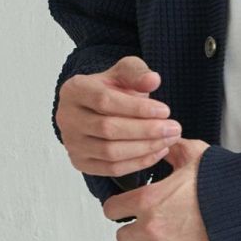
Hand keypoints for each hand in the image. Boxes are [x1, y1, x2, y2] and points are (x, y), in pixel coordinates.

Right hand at [57, 55, 180, 177]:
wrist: (98, 108)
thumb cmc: (113, 87)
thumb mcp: (125, 71)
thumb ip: (138, 73)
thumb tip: (153, 80)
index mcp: (74, 90)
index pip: (105, 101)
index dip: (137, 108)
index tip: (165, 110)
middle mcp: (66, 118)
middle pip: (108, 129)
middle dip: (146, 130)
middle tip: (174, 128)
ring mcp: (71, 143)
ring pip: (110, 152)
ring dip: (145, 148)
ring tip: (170, 139)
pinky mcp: (80, 162)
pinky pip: (111, 169)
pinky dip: (138, 163)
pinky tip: (159, 151)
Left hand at [102, 136, 218, 240]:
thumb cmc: (223, 184)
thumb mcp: (196, 155)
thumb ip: (173, 149)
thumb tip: (164, 143)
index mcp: (148, 200)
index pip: (111, 210)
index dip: (119, 207)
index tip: (127, 207)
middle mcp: (150, 228)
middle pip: (122, 236)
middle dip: (134, 229)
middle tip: (150, 223)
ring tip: (163, 240)